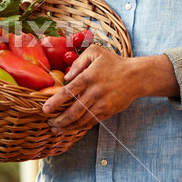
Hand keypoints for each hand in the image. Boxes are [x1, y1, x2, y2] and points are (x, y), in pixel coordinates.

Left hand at [42, 45, 178, 132]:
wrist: (136, 76)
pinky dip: (80, 127)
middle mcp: (95, 92)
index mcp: (88, 77)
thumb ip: (78, 61)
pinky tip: (70, 128)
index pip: (68, 92)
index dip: (55, 102)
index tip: (45, 109)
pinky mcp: (108, 112)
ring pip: (82, 120)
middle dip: (59, 120)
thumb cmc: (113, 62)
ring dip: (67, 127)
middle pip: (73, 111)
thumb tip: (66, 76)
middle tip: (49, 122)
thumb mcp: (95, 52)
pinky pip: (91, 122)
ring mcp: (102, 104)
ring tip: (56, 129)